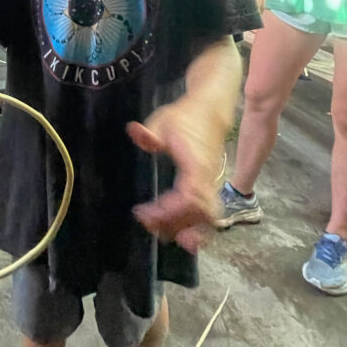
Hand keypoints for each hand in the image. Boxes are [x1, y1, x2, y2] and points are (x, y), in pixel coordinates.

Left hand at [127, 96, 223, 253]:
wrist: (210, 112)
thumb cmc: (185, 117)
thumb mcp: (164, 120)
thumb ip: (150, 132)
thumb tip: (135, 133)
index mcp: (197, 164)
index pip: (189, 196)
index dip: (169, 211)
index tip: (144, 212)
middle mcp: (208, 178)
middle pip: (199, 213)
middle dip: (175, 224)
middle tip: (148, 223)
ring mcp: (211, 184)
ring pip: (207, 217)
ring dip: (186, 228)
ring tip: (162, 232)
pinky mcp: (210, 186)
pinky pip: (209, 213)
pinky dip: (198, 227)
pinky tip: (181, 235)